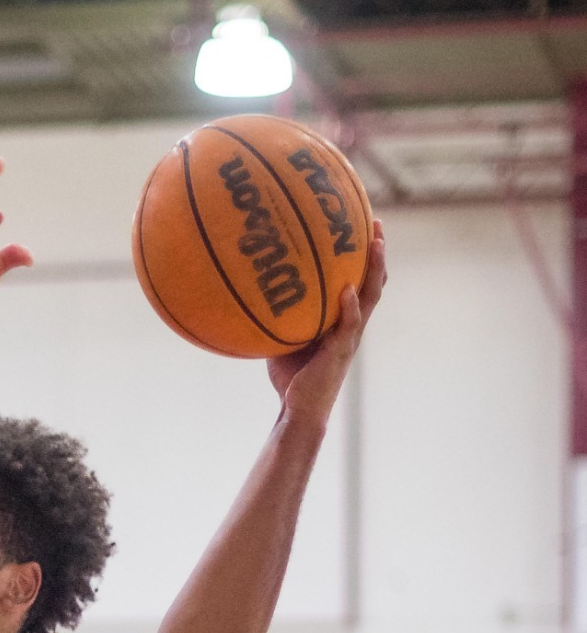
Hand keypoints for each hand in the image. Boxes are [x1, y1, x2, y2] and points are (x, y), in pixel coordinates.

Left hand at [268, 219, 386, 423]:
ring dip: (374, 270)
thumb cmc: (290, 375)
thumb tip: (255, 287)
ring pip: (370, 297)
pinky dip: (349, 307)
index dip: (364, 256)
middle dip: (377, 252)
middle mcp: (352, 325)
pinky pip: (349, 325)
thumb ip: (281, 315)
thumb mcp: (283, 337)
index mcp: (342, 321)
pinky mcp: (340, 352)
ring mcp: (350, 337)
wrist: (298, 409)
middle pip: (372, 281)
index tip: (362, 226)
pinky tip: (347, 291)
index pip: (359, 282)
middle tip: (377, 222)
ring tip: (375, 244)